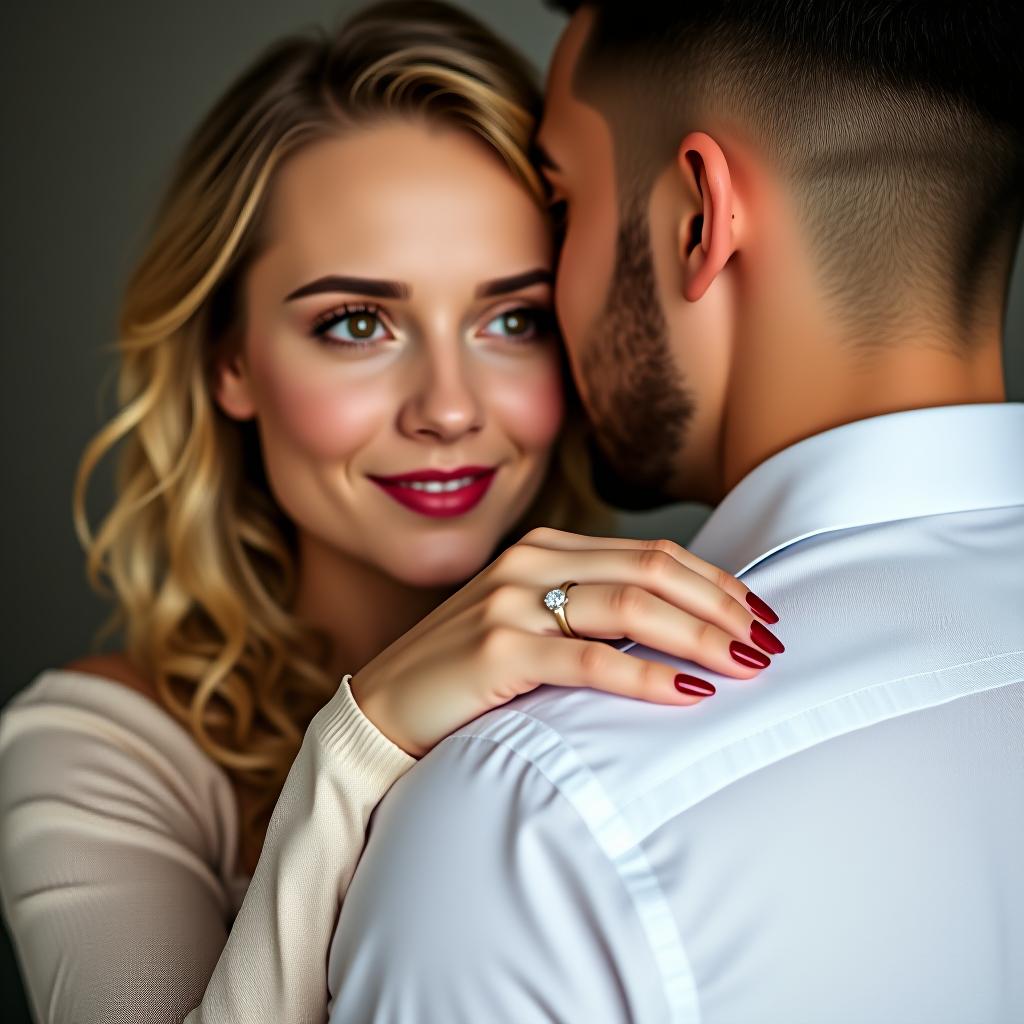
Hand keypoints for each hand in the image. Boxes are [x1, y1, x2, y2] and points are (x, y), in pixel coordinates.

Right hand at [349, 527, 782, 757]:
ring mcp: (511, 604)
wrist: (387, 705)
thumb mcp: (530, 621)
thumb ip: (590, 610)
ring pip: (630, 607)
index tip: (760, 614)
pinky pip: (591, 661)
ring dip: (700, 636)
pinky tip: (689, 694)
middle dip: (720, 606)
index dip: (716, 582)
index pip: (652, 555)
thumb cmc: (469, 670)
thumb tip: (682, 628)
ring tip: (745, 666)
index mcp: (545, 549)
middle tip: (767, 643)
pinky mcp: (498, 651)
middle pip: (652, 572)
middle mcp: (531, 564)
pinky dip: (648, 676)